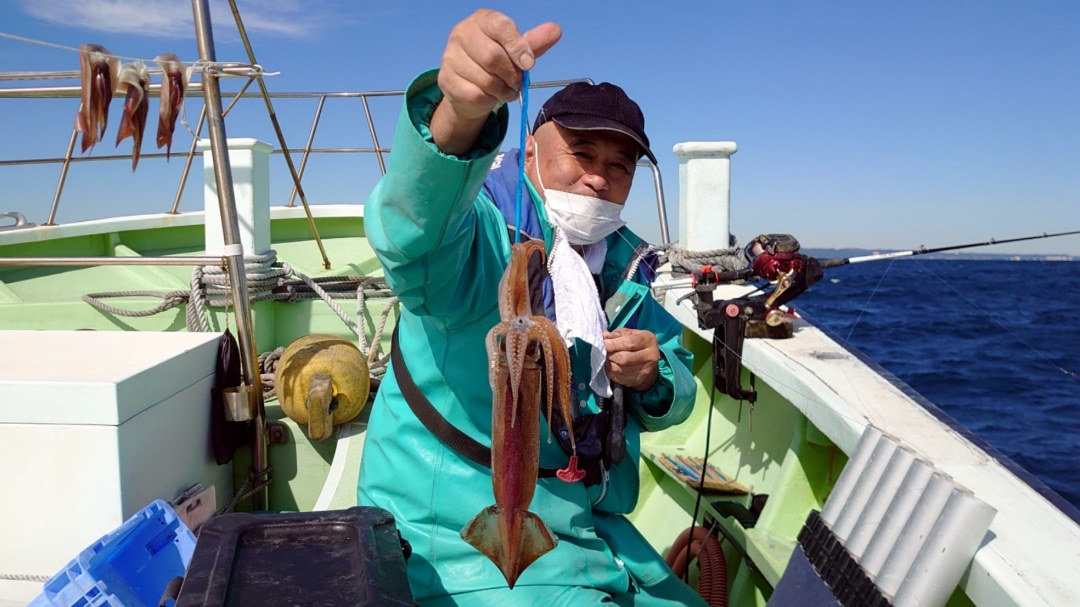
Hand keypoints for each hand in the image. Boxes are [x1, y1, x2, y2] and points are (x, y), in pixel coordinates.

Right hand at [431, 9, 561, 154]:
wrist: (470, 89)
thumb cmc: (496, 65)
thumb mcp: (516, 52)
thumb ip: (534, 43)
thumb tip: (555, 30)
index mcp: (481, 21)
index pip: (500, 26)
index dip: (517, 46)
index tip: (529, 64)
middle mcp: (461, 34)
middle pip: (492, 56)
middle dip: (511, 75)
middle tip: (518, 83)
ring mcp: (450, 57)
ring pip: (485, 79)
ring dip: (503, 90)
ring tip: (507, 90)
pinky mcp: (446, 80)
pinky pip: (476, 94)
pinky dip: (490, 100)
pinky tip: (492, 97)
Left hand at [604, 328, 659, 390]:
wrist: (648, 360)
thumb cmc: (637, 343)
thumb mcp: (631, 333)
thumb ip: (618, 334)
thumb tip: (605, 337)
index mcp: (648, 341)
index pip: (629, 343)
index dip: (613, 344)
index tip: (603, 343)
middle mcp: (650, 356)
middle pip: (624, 358)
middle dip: (609, 354)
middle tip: (602, 351)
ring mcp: (645, 370)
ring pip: (619, 369)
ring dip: (608, 363)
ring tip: (605, 357)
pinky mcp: (637, 380)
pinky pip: (618, 377)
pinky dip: (610, 371)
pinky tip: (609, 365)